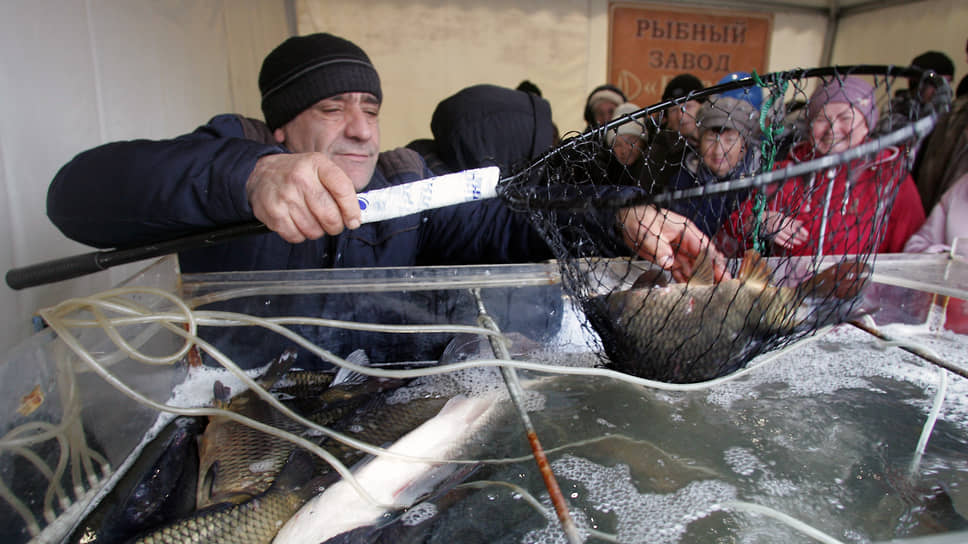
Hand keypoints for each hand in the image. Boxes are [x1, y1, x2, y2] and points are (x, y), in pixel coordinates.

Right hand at [246, 153, 361, 242]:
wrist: (261, 173)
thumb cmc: (297, 174)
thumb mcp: (320, 169)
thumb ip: (340, 188)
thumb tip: (356, 217)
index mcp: (317, 164)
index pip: (342, 189)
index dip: (352, 209)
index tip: (354, 220)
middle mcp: (300, 178)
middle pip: (329, 215)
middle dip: (336, 226)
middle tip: (333, 224)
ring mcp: (285, 195)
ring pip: (314, 230)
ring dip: (317, 231)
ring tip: (311, 219)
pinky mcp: (274, 213)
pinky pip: (296, 236)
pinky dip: (300, 235)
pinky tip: (298, 222)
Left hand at [618, 205, 728, 282]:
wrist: (628, 217)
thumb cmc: (640, 219)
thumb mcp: (649, 233)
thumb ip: (659, 248)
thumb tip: (668, 262)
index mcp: (685, 232)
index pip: (705, 249)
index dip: (715, 263)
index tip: (724, 275)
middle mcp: (685, 242)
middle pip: (702, 260)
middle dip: (712, 274)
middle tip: (721, 288)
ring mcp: (677, 250)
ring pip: (692, 267)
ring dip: (699, 279)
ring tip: (708, 293)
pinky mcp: (668, 257)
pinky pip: (679, 270)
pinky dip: (684, 279)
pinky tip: (690, 289)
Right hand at [760, 211, 808, 248]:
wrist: (759, 219)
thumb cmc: (772, 217)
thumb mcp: (783, 217)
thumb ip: (792, 221)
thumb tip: (802, 222)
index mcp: (783, 219)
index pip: (795, 225)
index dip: (801, 230)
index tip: (806, 234)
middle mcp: (780, 225)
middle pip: (792, 231)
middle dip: (799, 236)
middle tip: (805, 239)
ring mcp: (775, 231)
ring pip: (786, 237)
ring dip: (793, 241)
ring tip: (799, 243)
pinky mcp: (771, 236)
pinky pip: (779, 241)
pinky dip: (785, 244)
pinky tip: (791, 246)